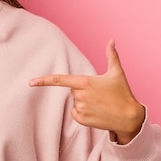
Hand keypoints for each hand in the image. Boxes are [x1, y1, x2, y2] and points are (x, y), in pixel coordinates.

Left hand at [29, 39, 144, 143]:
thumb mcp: (117, 73)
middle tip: (99, 94)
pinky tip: (97, 113)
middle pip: (73, 90)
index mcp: (85, 82)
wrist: (129, 118)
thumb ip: (112, 56)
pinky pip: (76, 113)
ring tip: (100, 104)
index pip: (60, 80)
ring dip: (84, 102)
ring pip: (75, 102)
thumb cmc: (123, 93)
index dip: (44, 81)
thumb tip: (112, 40)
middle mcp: (80, 95)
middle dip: (83, 90)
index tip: (31, 82)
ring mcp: (81, 108)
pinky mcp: (82, 119)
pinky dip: (83, 113)